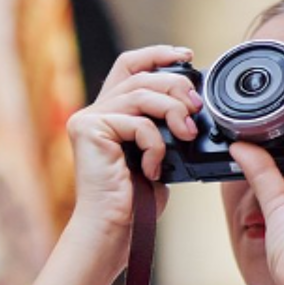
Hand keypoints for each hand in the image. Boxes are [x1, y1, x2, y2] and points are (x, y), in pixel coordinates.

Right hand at [63, 45, 200, 247]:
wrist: (113, 229)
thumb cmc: (135, 202)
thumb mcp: (159, 155)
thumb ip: (165, 127)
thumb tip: (193, 109)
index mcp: (109, 114)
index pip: (130, 66)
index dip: (158, 54)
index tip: (187, 58)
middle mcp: (94, 112)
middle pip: (140, 76)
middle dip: (176, 86)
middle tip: (196, 108)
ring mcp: (87, 120)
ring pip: (140, 93)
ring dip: (172, 110)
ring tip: (186, 133)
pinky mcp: (88, 130)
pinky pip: (136, 122)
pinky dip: (155, 144)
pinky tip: (154, 168)